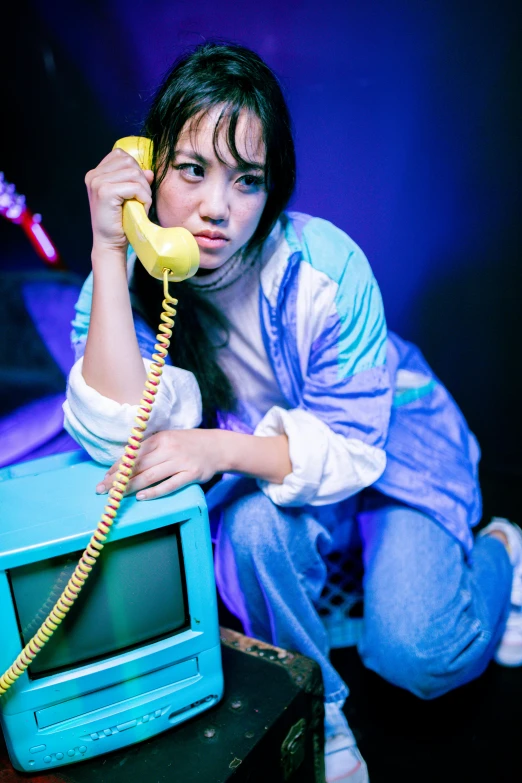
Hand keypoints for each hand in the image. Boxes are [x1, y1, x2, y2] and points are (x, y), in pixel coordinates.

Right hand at [85, 148, 153, 256]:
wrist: (110, 243)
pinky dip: (144, 198)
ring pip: (134, 173)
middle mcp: (93, 175)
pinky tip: (141, 209)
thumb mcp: (128, 197)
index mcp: (96, 173)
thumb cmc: (120, 222)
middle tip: (142, 199)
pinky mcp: (105, 192)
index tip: (136, 189)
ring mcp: (97, 183)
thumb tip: (149, 172)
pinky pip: (135, 187)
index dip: (135, 170)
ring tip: (142, 205)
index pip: (121, 156)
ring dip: (144, 190)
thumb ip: (135, 181)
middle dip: (142, 180)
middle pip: (129, 162)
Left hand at [96, 429, 224, 499]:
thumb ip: (150, 447)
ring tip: (117, 496)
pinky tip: (142, 497)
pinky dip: (155, 491)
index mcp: (160, 438)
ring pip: (150, 476)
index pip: (133, 453)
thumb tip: (125, 461)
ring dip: (131, 487)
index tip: (104, 477)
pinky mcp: (191, 474)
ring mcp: (181, 462)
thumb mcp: (169, 438)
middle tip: (102, 489)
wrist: (218, 446)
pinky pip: (170, 485)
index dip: (117, 466)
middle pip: (138, 466)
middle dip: (118, 479)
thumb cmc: (189, 443)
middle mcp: (169, 448)